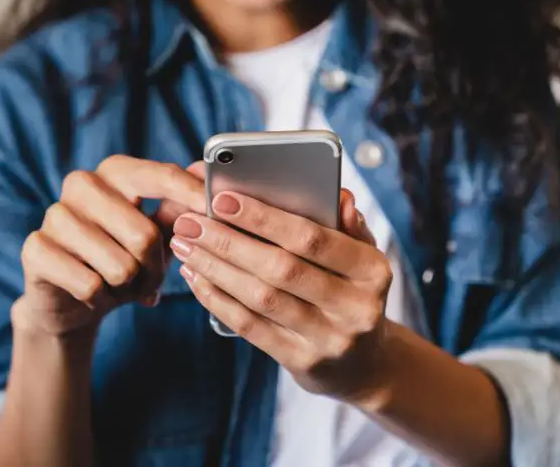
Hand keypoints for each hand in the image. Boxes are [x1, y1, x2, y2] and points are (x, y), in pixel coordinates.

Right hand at [16, 156, 204, 338]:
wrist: (72, 300)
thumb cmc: (122, 257)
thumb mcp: (156, 234)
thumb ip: (179, 208)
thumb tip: (206, 174)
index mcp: (115, 172)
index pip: (160, 176)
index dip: (191, 196)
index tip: (215, 211)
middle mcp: (82, 184)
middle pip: (144, 234)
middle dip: (155, 269)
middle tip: (149, 279)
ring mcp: (55, 214)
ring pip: (119, 265)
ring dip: (128, 287)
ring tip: (120, 285)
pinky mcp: (35, 249)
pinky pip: (90, 284)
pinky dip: (101, 299)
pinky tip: (94, 294)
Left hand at [169, 189, 393, 402]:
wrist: (365, 364)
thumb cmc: (353, 292)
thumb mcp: (363, 257)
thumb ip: (347, 225)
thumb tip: (339, 196)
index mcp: (373, 271)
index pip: (314, 239)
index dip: (265, 218)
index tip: (223, 199)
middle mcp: (356, 308)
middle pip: (281, 269)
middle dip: (229, 242)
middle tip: (190, 223)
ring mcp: (329, 339)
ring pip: (261, 298)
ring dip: (216, 268)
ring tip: (186, 246)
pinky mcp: (303, 362)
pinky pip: (251, 327)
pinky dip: (218, 299)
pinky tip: (196, 278)